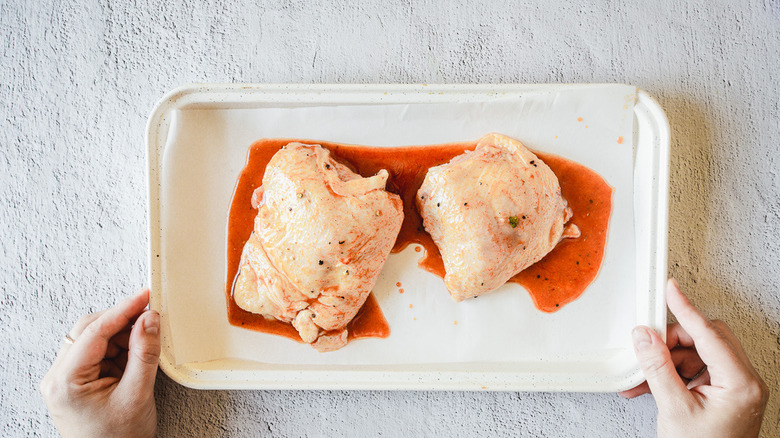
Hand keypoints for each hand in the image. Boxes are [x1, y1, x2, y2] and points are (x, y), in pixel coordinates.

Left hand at [40, 288, 160, 437]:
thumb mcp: (137, 395)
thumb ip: (144, 354)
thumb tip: (150, 320)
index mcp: (65, 381)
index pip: (94, 332)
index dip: (123, 310)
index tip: (145, 296)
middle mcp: (59, 377)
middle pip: (90, 330)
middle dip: (123, 320)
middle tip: (151, 314)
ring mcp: (67, 379)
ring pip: (95, 338)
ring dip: (123, 334)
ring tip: (148, 339)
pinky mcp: (78, 381)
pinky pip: (99, 352)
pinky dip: (120, 347)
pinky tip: (137, 350)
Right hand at [620, 279, 768, 436]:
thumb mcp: (674, 409)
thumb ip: (657, 368)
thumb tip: (645, 337)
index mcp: (741, 383)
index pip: (709, 334)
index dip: (686, 309)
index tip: (671, 290)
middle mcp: (744, 382)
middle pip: (705, 339)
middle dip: (672, 342)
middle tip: (647, 346)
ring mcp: (735, 388)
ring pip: (697, 354)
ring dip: (668, 362)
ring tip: (644, 379)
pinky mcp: (724, 394)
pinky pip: (696, 370)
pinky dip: (673, 374)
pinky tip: (652, 385)